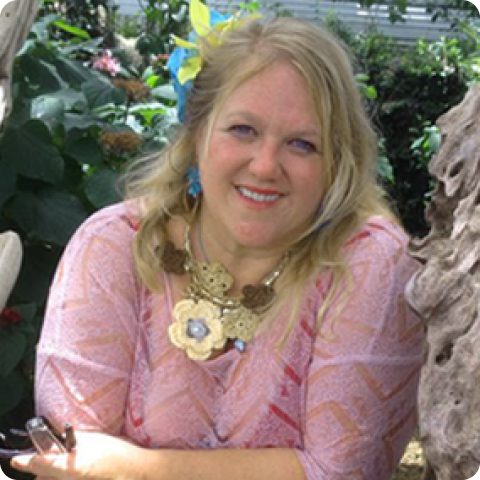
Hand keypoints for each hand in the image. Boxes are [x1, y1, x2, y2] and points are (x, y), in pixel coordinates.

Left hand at [10, 431, 145, 479]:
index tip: (17, 460)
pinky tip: (74, 471)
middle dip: (40, 469)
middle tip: (44, 459)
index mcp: (71, 467)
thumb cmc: (117, 453)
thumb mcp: (94, 440)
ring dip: (50, 476)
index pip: (40, 464)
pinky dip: (62, 479)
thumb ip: (72, 442)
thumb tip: (56, 440)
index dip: (26, 461)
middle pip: (43, 478)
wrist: (135, 471)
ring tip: (63, 464)